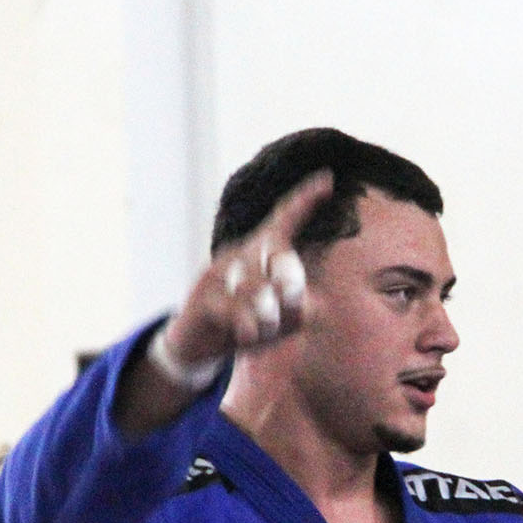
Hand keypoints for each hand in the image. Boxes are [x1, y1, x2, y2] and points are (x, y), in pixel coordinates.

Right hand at [162, 171, 335, 371]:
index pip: (285, 220)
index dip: (305, 199)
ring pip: (258, 286)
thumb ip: (297, 312)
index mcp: (260, 252)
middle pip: (277, 251)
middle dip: (291, 278)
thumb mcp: (280, 325)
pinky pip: (233, 308)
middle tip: (293, 296)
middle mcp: (239, 252)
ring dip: (268, 317)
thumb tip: (298, 299)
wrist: (194, 344)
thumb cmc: (244, 326)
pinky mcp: (202, 297)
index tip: (328, 178)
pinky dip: (247, 325)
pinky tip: (248, 335)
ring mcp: (217, 272)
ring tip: (261, 331)